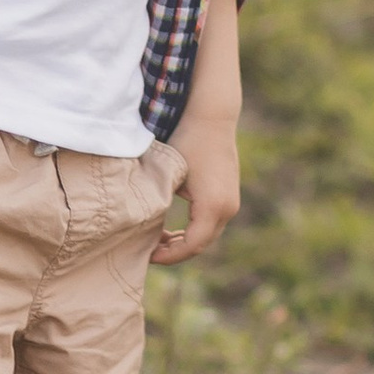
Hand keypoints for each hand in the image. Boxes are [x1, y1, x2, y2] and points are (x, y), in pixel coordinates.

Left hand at [151, 98, 240, 266]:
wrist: (213, 117)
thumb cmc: (188, 142)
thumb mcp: (170, 175)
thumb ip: (160, 204)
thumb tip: (142, 230)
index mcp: (213, 206)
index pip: (191, 246)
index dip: (169, 257)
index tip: (147, 256)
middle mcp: (228, 208)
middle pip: (200, 245)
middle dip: (175, 253)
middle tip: (149, 252)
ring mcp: (231, 202)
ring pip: (207, 236)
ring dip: (184, 242)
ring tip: (158, 242)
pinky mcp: (229, 196)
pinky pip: (211, 224)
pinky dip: (193, 231)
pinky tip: (173, 231)